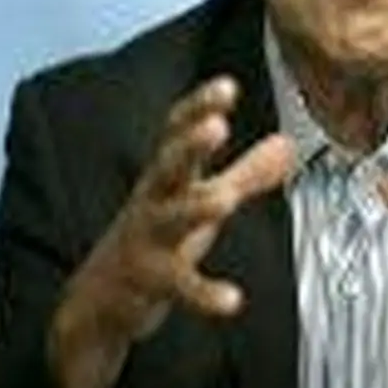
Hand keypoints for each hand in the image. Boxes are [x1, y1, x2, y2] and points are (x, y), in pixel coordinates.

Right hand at [48, 76, 293, 387]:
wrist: (98, 302)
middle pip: (167, 166)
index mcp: (167, 175)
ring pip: (169, 220)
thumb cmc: (159, 236)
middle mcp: (152, 200)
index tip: (226, 85)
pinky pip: (177, 286)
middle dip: (189, 146)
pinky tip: (233, 300)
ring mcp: (146, 240)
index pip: (177, 132)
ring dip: (195, 208)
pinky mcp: (147, 282)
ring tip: (225, 201)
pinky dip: (204, 293)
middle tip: (216, 126)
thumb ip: (246, 173)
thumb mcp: (201, 198)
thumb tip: (289, 143)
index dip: (199, 107)